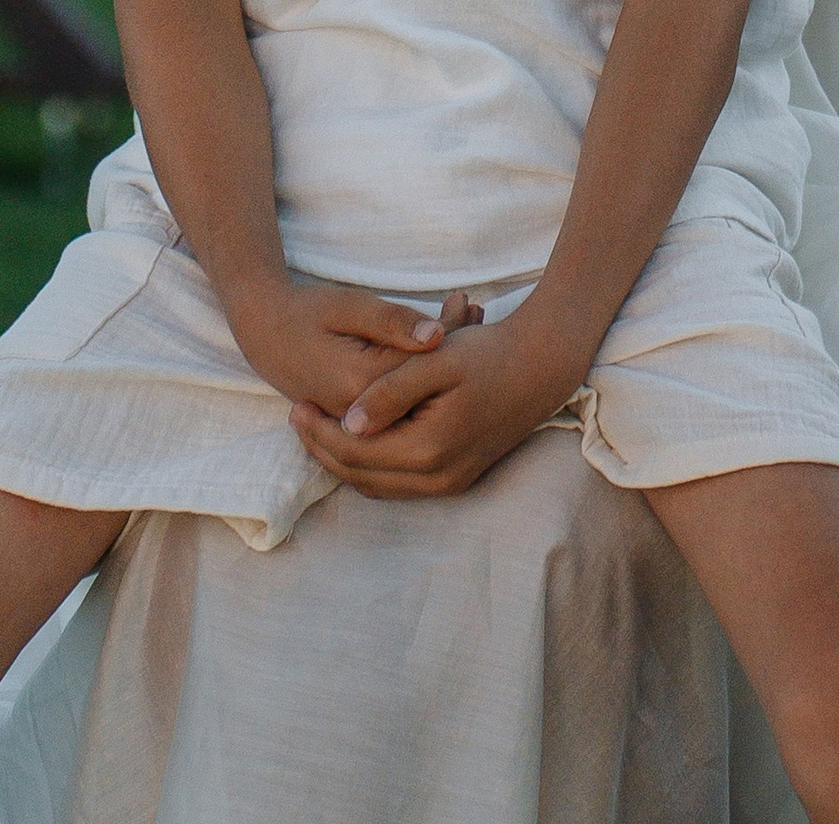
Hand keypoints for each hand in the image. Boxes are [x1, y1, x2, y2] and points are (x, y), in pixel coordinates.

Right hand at [219, 265, 447, 424]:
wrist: (265, 334)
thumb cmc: (307, 313)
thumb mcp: (349, 307)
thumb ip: (391, 323)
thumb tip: (437, 337)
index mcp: (361, 387)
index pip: (420, 369)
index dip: (451, 334)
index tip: (469, 304)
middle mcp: (362, 414)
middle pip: (423, 386)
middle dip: (455, 345)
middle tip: (475, 308)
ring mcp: (360, 421)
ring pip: (415, 394)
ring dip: (442, 358)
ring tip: (468, 317)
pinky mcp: (360, 417)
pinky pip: (401, 399)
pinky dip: (422, 370)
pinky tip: (440, 340)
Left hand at [288, 298, 580, 500]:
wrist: (543, 365)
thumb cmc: (489, 353)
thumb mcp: (435, 359)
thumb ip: (389, 391)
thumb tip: (348, 424)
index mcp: (429, 451)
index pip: (355, 453)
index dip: (320, 432)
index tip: (295, 405)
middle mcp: (437, 479)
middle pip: (360, 477)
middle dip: (323, 448)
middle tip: (297, 415)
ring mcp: (449, 484)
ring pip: (377, 485)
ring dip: (344, 460)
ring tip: (317, 426)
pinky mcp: (456, 479)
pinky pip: (398, 482)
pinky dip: (370, 464)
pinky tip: (357, 437)